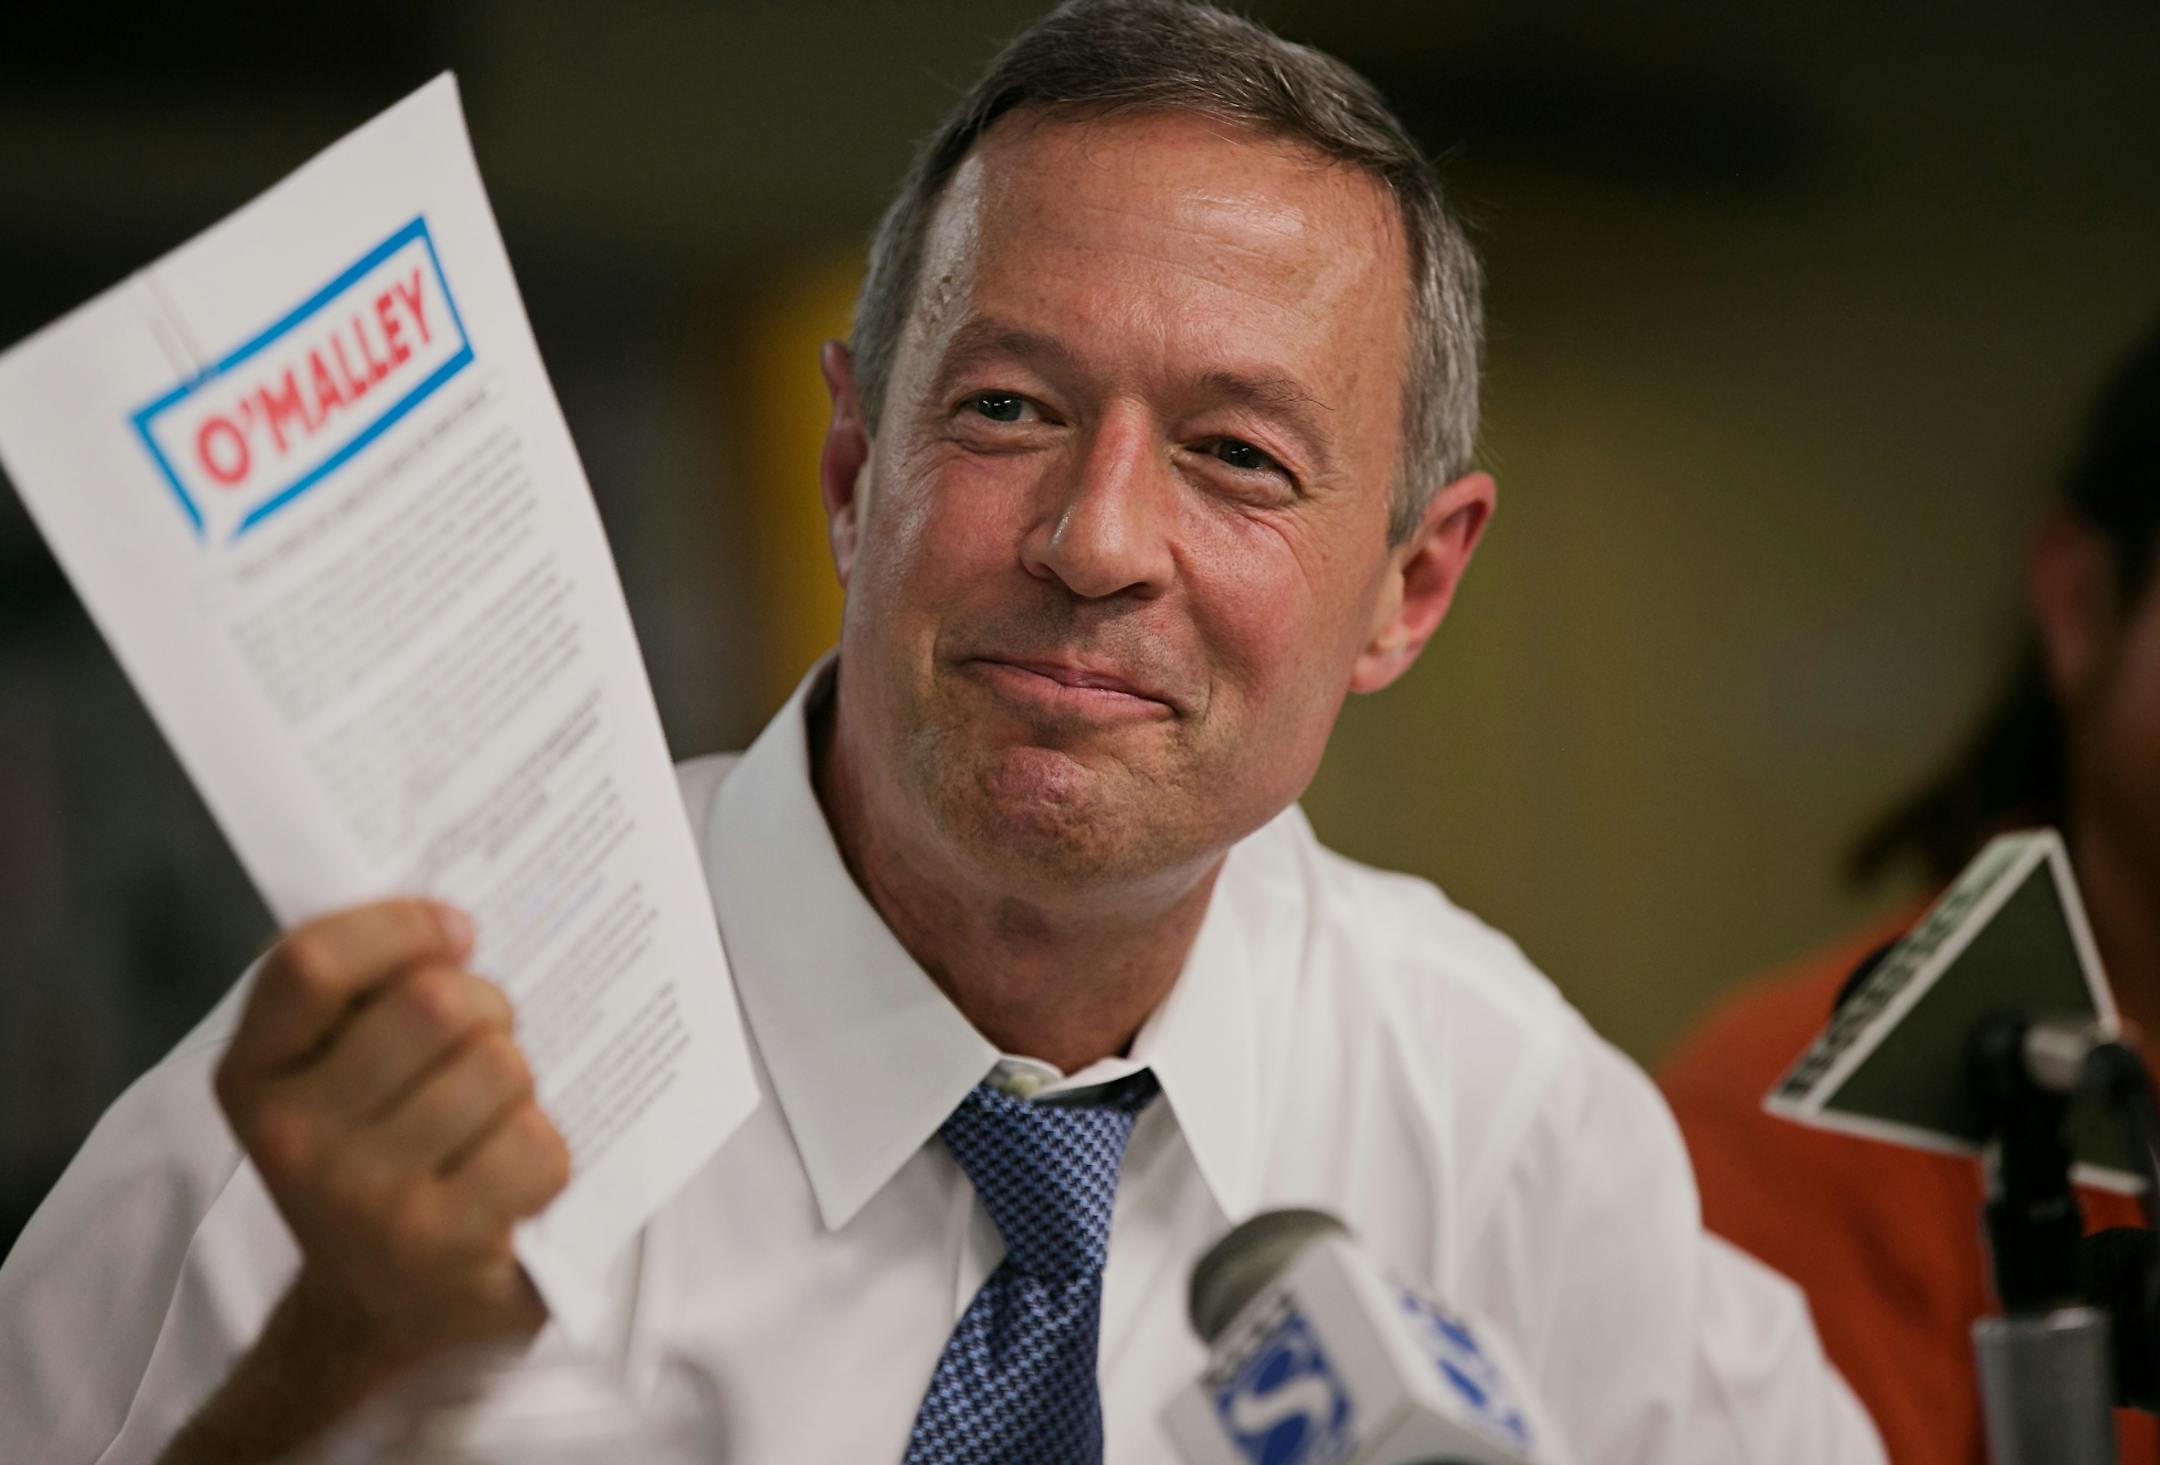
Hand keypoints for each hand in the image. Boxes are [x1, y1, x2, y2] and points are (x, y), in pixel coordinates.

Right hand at [213, 898, 569, 1384]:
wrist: (376, 1309)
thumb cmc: (376, 1156)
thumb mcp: (334, 1074)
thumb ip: (367, 993)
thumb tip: (457, 919)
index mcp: (252, 1077)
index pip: (311, 963)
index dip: (399, 926)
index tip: (457, 930)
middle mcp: (292, 1140)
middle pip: (435, 1005)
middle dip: (487, 1005)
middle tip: (487, 1036)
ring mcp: (365, 1200)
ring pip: (501, 1068)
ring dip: (519, 1083)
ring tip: (492, 1117)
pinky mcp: (443, 1246)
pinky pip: (539, 1144)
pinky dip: (545, 1151)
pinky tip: (512, 1178)